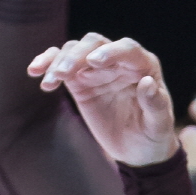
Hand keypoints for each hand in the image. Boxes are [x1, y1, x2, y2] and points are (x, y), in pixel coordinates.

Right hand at [27, 33, 178, 168]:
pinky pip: (61, 65)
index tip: (93, 60)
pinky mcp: (80, 81)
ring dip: (59, 61)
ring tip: (49, 80)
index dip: (111, 52)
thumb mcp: (159, 124)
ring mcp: (97, 69)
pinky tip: (35, 72)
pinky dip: (47, 64)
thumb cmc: (153, 134)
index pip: (127, 49)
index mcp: (143, 66)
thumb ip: (155, 103)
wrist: (137, 150)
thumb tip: (147, 83)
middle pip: (94, 44)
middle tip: (63, 73)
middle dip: (77, 55)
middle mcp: (119, 62)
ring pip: (74, 51)